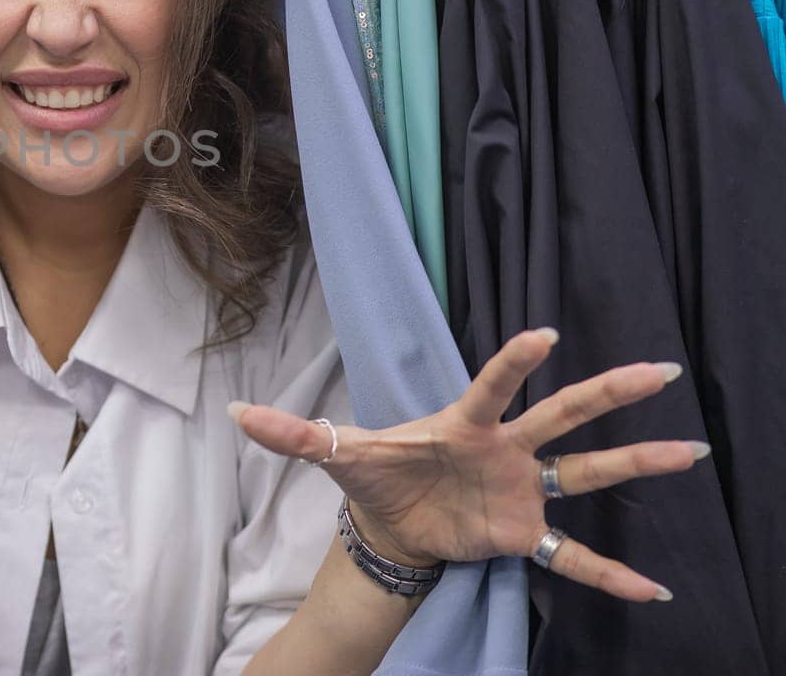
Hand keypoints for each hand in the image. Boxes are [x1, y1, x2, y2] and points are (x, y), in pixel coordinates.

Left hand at [230, 328, 706, 602]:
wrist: (392, 521)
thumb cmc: (374, 473)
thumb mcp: (334, 452)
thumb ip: (292, 433)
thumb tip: (234, 413)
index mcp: (462, 422)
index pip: (492, 385)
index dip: (514, 361)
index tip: (545, 333)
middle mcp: (504, 448)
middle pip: (562, 415)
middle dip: (607, 392)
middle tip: (660, 370)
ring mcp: (521, 489)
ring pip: (586, 472)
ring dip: (635, 463)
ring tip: (691, 451)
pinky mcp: (523, 533)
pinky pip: (574, 555)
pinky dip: (609, 574)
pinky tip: (655, 592)